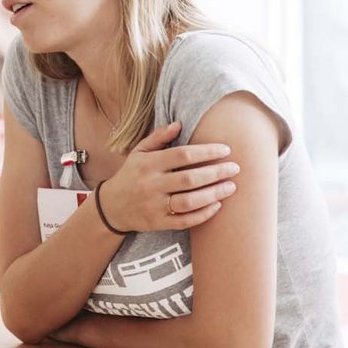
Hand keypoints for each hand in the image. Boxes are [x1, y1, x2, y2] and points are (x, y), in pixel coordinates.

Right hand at [97, 122, 238, 232]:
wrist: (112, 206)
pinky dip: (203, 214)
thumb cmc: (132, 174)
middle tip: (235, 168)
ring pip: (189, 201)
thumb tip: (179, 124)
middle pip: (189, 178)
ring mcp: (154, 205)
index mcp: (148, 164)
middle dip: (216, 172)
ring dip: (214, 194)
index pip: (182, 155)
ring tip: (231, 187)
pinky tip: (217, 205)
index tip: (226, 149)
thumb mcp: (139, 152)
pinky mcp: (158, 223)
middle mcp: (151, 184)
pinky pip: (185, 221)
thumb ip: (158, 138)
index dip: (206, 151)